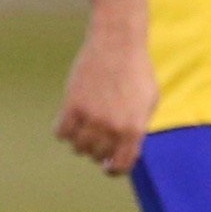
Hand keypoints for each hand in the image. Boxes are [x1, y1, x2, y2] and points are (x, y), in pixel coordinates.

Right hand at [57, 24, 158, 174]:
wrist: (117, 43)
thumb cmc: (136, 70)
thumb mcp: (149, 102)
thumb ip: (139, 128)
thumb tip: (125, 150)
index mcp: (134, 129)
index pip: (120, 165)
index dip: (112, 169)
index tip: (107, 165)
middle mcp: (112, 127)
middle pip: (96, 156)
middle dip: (97, 150)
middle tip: (96, 136)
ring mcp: (91, 117)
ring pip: (77, 147)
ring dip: (80, 141)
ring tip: (84, 127)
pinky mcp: (72, 105)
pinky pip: (61, 132)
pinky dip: (63, 131)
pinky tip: (69, 120)